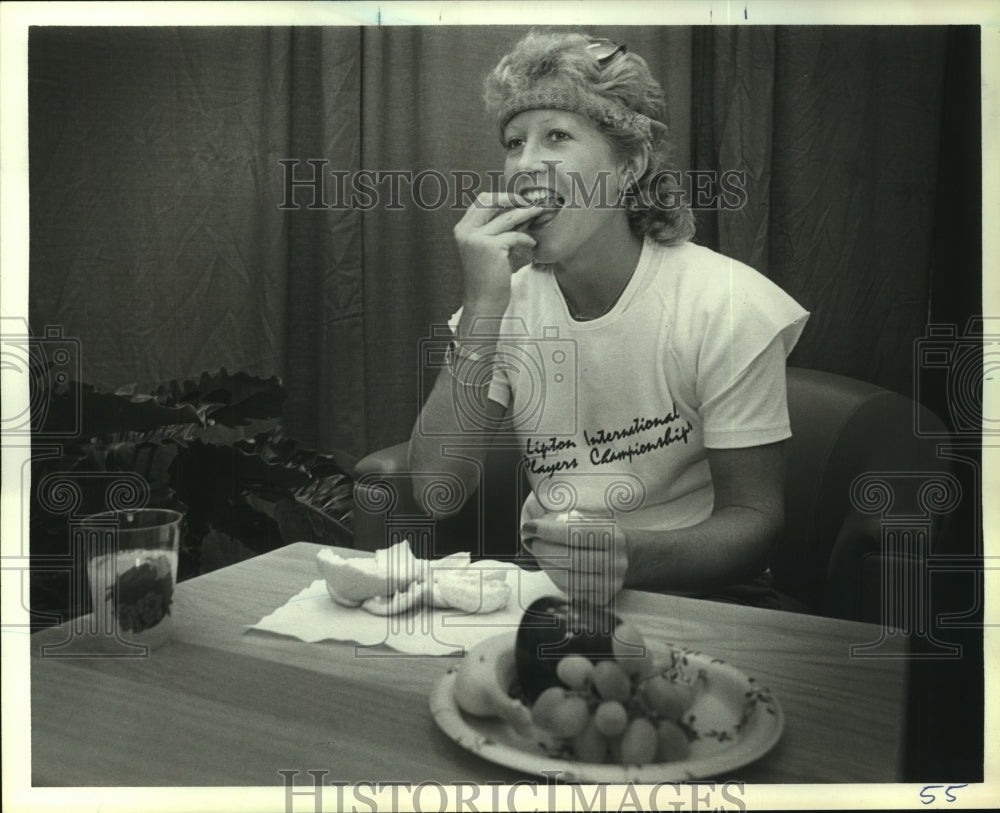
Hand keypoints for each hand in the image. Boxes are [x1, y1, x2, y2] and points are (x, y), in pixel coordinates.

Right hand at [453, 192, 541, 314]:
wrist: (483, 302)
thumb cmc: (488, 278)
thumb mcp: (490, 249)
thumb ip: (499, 230)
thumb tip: (522, 211)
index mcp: (463, 229)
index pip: (482, 201)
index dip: (502, 197)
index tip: (520, 199)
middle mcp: (466, 231)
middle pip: (491, 201)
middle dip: (514, 198)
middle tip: (532, 201)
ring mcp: (476, 238)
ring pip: (507, 216)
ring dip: (527, 213)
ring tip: (541, 211)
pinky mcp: (490, 248)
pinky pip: (515, 235)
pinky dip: (526, 239)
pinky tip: (532, 245)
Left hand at [521, 515, 628, 604]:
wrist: (629, 555)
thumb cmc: (604, 534)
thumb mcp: (596, 521)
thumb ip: (571, 522)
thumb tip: (537, 525)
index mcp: (614, 538)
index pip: (575, 534)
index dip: (548, 531)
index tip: (530, 527)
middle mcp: (615, 562)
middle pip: (569, 558)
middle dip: (543, 548)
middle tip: (530, 541)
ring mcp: (610, 584)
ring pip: (567, 577)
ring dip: (546, 564)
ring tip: (538, 553)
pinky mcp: (602, 598)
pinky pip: (570, 590)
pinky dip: (554, 577)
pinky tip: (550, 565)